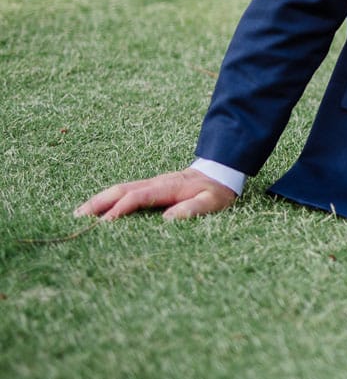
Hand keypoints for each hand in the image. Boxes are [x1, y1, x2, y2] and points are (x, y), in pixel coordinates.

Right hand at [74, 168, 236, 220]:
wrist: (220, 172)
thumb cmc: (216, 191)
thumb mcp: (212, 201)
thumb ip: (193, 209)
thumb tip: (167, 219)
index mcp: (168, 187)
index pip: (139, 196)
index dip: (120, 209)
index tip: (103, 223)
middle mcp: (155, 182)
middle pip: (121, 189)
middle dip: (99, 202)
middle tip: (78, 217)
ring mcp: (151, 183)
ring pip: (120, 189)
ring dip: (99, 200)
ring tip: (79, 214)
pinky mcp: (150, 187)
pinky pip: (125, 192)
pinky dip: (108, 199)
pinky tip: (98, 209)